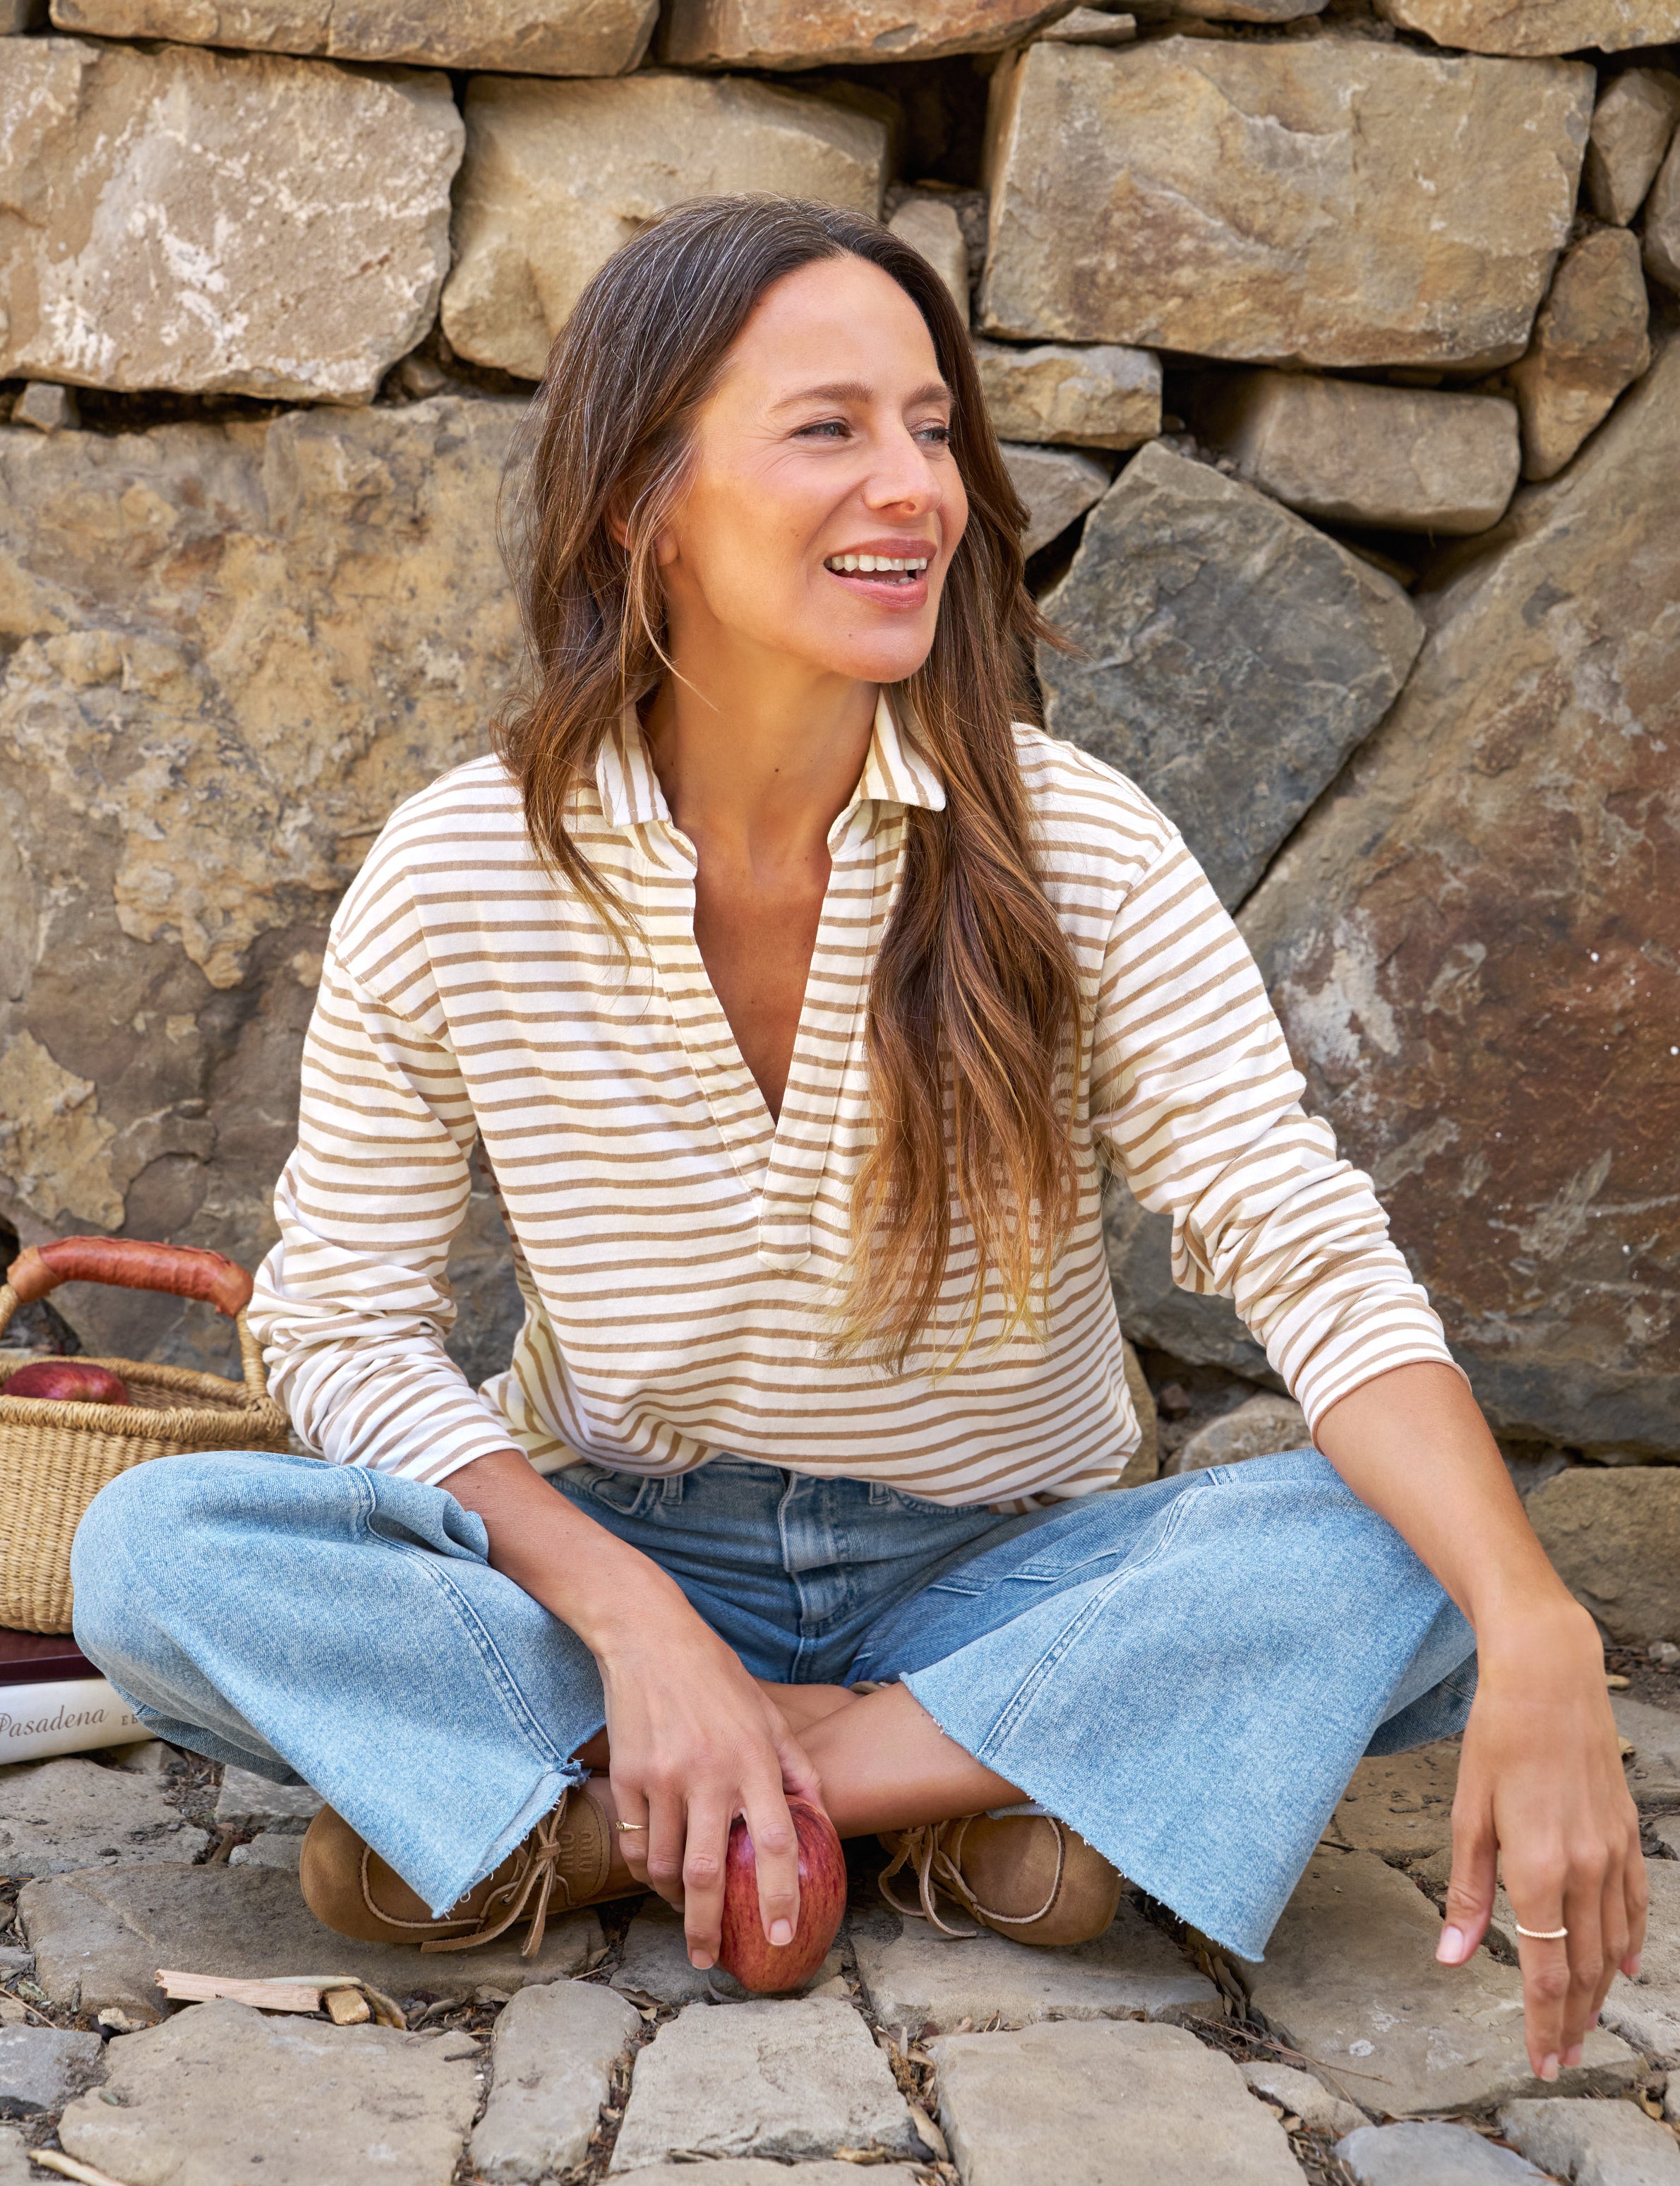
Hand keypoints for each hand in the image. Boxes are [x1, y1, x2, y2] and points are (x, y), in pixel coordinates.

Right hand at [597, 1599, 824, 1967]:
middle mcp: (709, 1774)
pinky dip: (643, 1871)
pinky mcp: (626, 1777)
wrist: (649, 1639)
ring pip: (663, 1866)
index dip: (780, 1894)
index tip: (781, 1934)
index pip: (774, 1842)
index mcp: (753, 1760)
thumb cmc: (717, 1676)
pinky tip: (656, 1876)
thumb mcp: (768, 1715)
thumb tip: (818, 1817)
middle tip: (712, 1961)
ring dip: (675, 1901)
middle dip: (710, 1927)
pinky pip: (633, 1842)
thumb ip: (796, 1767)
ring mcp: (662, 1778)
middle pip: (709, 1873)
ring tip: (688, 1913)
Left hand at [1436, 1604, 1646, 2078]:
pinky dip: (1629, 1942)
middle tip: (1560, 2059)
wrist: (1550, 1680)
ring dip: (1599, 1991)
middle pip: (1583, 1969)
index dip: (1543, 2025)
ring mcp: (1613, 1853)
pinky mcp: (1627, 1835)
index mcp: (1538, 1870)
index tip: (1541, 2063)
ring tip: (1584, 2026)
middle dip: (1572, 2022)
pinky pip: (1634, 1905)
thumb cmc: (1496, 1740)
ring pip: (1612, 1945)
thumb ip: (1465, 1893)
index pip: (1544, 1972)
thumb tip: (1450, 1959)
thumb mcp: (1466, 1815)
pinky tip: (1625, 1967)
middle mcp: (1584, 1870)